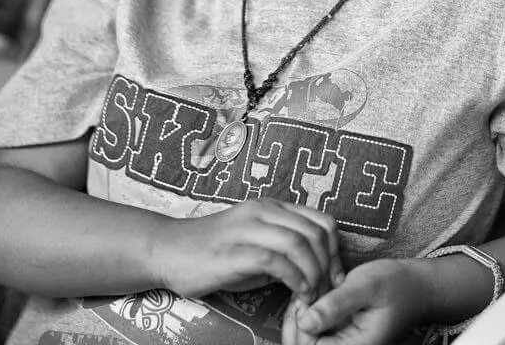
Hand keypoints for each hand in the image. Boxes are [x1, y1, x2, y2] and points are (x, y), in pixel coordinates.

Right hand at [153, 199, 343, 303]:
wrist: (168, 251)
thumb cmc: (212, 253)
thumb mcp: (255, 244)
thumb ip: (284, 250)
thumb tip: (317, 270)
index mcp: (271, 208)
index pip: (321, 220)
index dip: (336, 251)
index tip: (335, 277)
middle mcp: (262, 212)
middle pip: (315, 232)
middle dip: (329, 266)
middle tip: (326, 291)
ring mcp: (247, 228)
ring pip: (299, 243)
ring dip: (314, 274)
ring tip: (312, 295)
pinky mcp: (234, 250)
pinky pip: (276, 260)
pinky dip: (294, 278)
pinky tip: (296, 293)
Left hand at [283, 259, 428, 344]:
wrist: (415, 287)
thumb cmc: (396, 285)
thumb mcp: (366, 287)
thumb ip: (336, 305)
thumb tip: (305, 321)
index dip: (301, 324)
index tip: (307, 298)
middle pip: (302, 344)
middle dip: (298, 318)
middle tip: (308, 292)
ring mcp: (342, 343)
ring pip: (305, 337)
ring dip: (303, 313)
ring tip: (315, 290)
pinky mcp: (338, 334)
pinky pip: (314, 329)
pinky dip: (310, 310)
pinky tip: (319, 292)